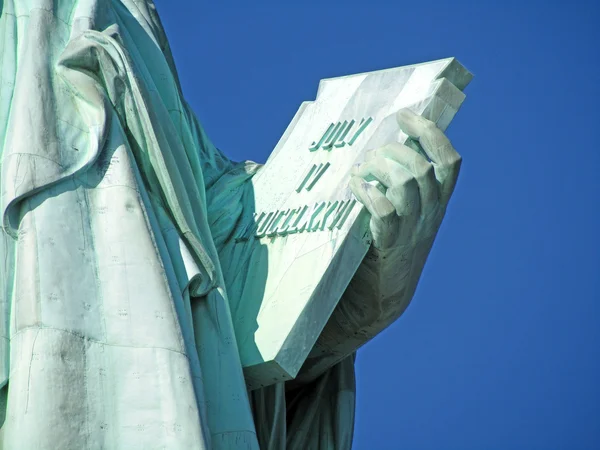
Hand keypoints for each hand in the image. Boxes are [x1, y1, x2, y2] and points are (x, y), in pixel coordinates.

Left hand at [350, 108, 460, 251]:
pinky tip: (356, 189)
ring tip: (361, 172)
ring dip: (378, 169)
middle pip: (423, 167)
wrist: (382, 297)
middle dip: (394, 151)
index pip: (449, 161)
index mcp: (438, 203)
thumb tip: (388, 147)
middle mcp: (430, 214)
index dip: (430, 133)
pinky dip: (367, 193)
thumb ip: (406, 185)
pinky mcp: (389, 244)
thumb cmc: (389, 246)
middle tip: (372, 155)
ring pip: (405, 183)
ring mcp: (411, 229)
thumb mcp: (408, 214)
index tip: (405, 116)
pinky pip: (384, 210)